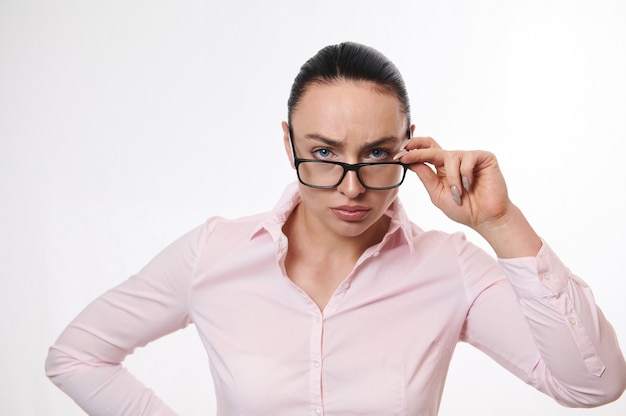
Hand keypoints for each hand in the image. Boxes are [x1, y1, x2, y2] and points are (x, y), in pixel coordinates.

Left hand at [394, 136, 540, 256]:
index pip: (427, 151)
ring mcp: (469, 157)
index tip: (399, 154)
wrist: (486, 218)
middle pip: (433, 148)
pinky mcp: (484, 157)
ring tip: (459, 194)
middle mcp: (455, 160)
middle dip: (418, 152)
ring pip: (450, 157)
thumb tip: (410, 162)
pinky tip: (470, 185)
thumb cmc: (463, 209)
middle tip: (406, 154)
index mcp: (442, 168)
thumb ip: (426, 177)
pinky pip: (468, 159)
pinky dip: (466, 174)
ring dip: (452, 178)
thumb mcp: (438, 194)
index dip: (414, 149)